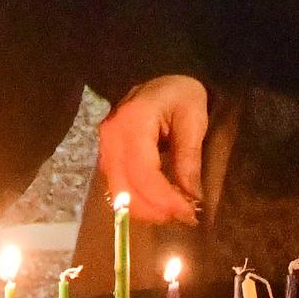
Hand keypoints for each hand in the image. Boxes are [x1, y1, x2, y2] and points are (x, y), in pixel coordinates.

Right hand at [94, 75, 210, 225]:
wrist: (163, 80)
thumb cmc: (181, 94)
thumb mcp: (193, 119)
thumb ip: (189, 158)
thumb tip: (192, 199)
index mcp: (133, 121)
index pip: (143, 173)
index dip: (164, 200)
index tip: (190, 214)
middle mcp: (111, 136)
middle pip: (125, 189)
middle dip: (155, 210)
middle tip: (185, 217)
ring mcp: (105, 147)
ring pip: (118, 194)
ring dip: (146, 210)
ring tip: (175, 212)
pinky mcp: (108, 156)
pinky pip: (118, 188)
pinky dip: (138, 202)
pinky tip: (160, 204)